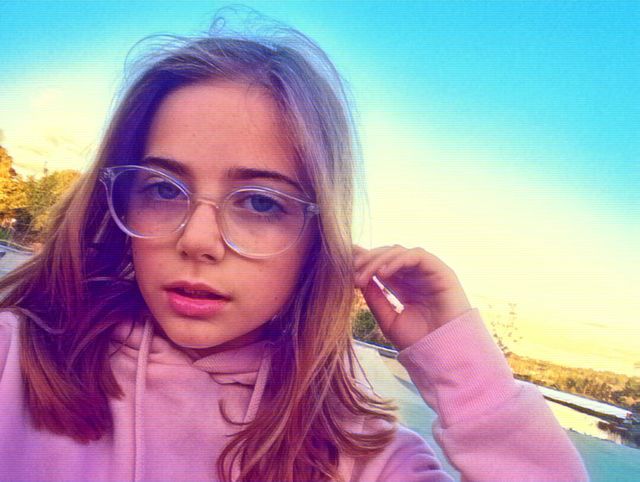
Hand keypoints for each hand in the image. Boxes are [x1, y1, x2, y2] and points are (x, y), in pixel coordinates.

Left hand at [353, 244, 472, 350]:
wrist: (444, 355)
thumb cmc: (419, 341)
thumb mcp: (388, 319)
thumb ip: (375, 299)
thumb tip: (358, 279)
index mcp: (403, 286)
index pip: (380, 266)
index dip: (362, 262)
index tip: (342, 264)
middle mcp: (414, 276)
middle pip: (386, 256)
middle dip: (366, 261)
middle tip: (350, 272)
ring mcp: (427, 272)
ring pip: (398, 252)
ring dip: (378, 260)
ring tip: (363, 276)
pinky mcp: (441, 270)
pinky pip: (417, 255)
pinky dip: (398, 260)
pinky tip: (383, 274)